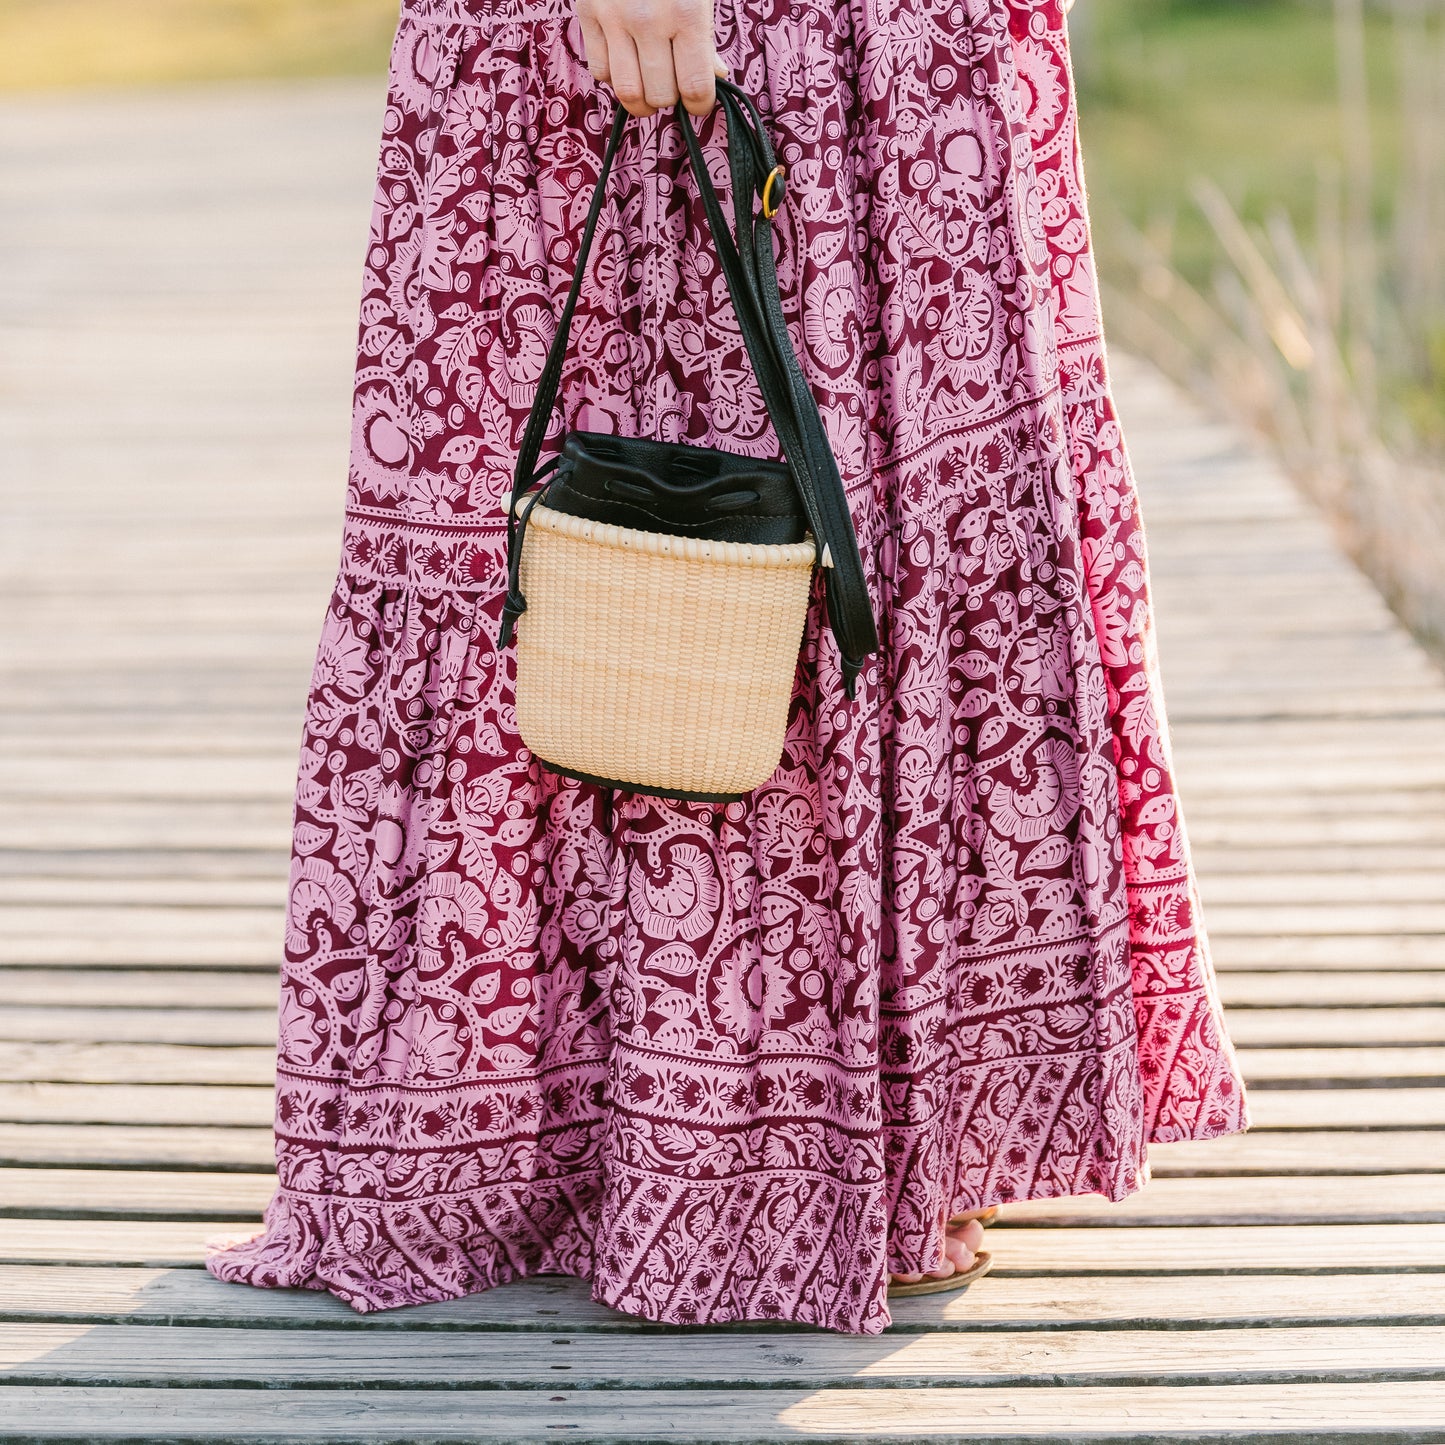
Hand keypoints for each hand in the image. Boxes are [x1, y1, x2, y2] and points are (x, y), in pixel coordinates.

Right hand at [576, 0, 724, 117]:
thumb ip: (705, 36)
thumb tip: (714, 77)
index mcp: (686, 13)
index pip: (695, 87)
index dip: (700, 105)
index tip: (699, 102)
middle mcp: (648, 19)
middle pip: (659, 96)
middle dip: (670, 97)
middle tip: (673, 83)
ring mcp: (614, 17)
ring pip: (627, 92)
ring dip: (641, 97)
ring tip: (649, 83)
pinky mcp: (588, 13)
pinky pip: (600, 71)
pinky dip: (615, 76)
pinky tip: (627, 61)